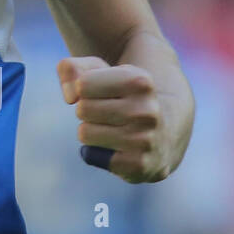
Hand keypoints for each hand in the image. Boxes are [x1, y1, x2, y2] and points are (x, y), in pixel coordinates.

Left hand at [57, 55, 175, 182]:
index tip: (104, 92)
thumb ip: (71, 69)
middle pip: (82, 109)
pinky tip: (116, 149)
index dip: (84, 89)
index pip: (82, 85)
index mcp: (140, 82)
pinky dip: (95, 153)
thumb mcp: (98, 71)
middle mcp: (147, 111)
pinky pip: (90, 156)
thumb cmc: (120, 97)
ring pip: (84, 133)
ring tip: (114, 130)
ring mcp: (145, 140)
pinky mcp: (138, 165)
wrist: (162, 135)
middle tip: (109, 114)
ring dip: (91, 132)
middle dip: (87, 111)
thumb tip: (71, 97)